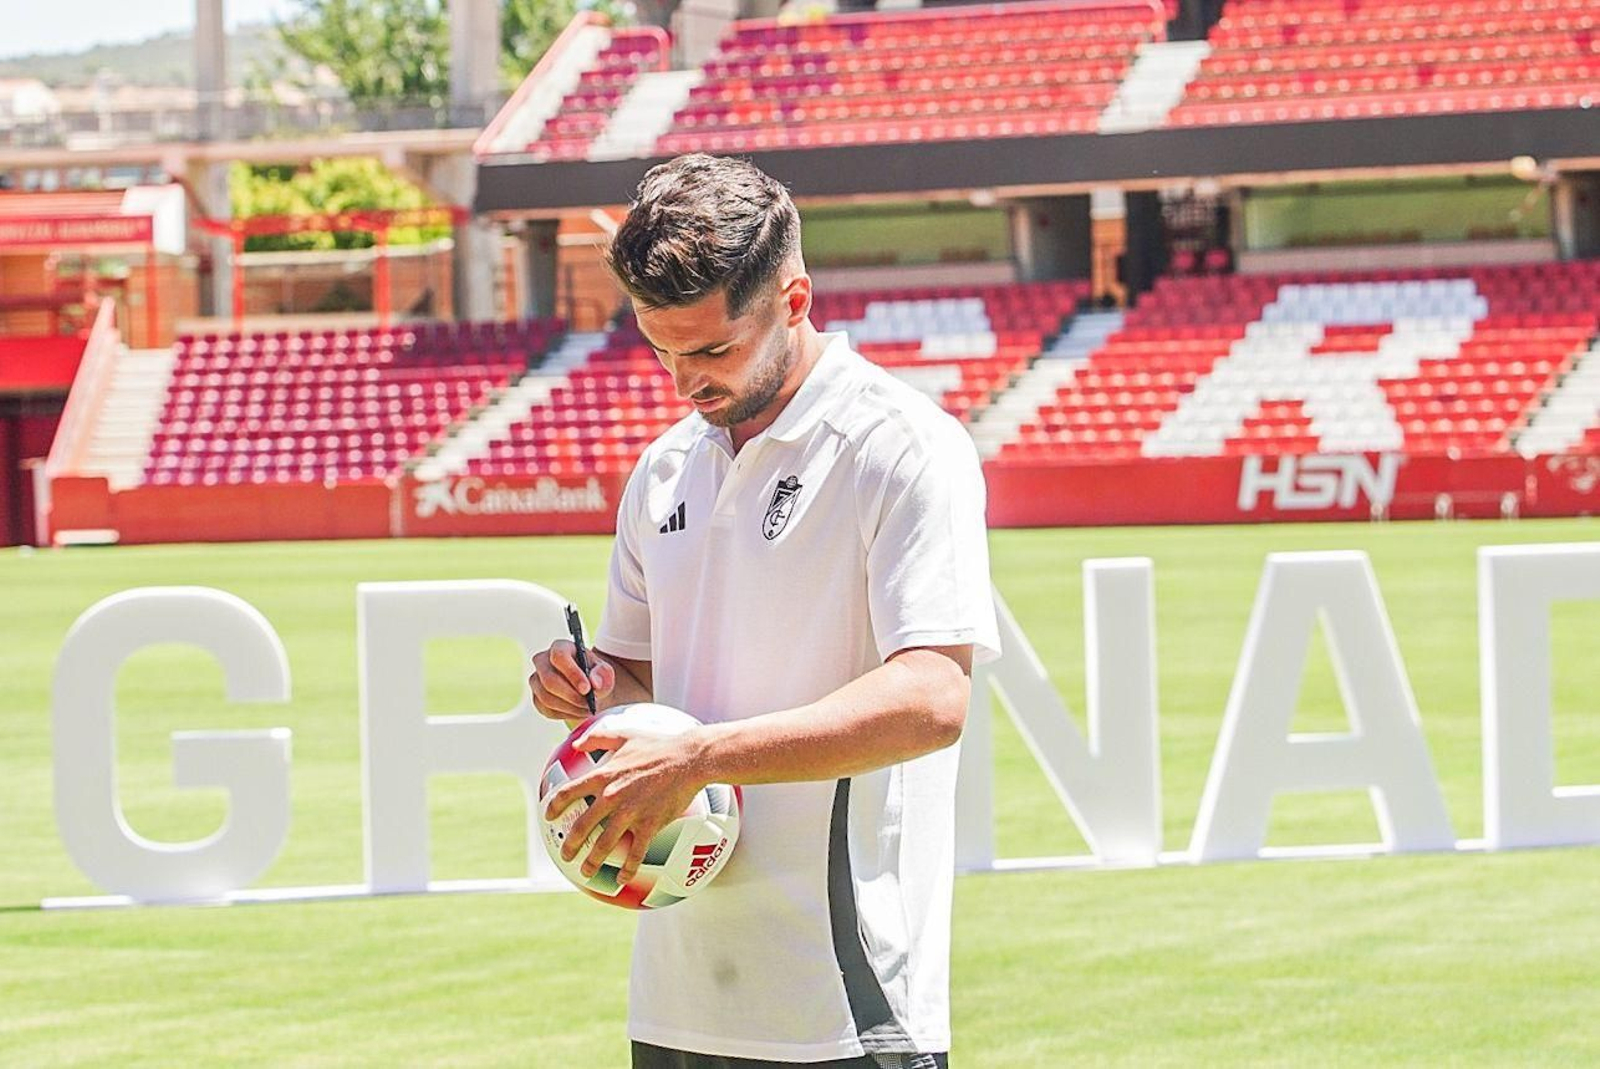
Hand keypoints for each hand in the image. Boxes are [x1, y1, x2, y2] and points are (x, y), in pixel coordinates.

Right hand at [529, 640, 616, 725]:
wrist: (589, 688)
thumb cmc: (595, 675)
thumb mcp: (605, 671)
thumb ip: (603, 673)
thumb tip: (594, 682)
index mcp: (560, 647)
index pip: (559, 657)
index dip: (572, 674)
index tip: (587, 689)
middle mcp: (542, 661)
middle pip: (549, 680)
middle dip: (571, 696)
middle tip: (589, 704)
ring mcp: (536, 680)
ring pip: (547, 698)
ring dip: (570, 707)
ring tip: (588, 709)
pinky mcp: (537, 698)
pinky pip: (547, 710)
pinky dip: (566, 714)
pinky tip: (579, 711)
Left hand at [543, 721, 709, 884]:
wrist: (688, 759)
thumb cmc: (658, 745)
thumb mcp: (624, 736)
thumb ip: (597, 738)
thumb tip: (577, 742)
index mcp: (604, 775)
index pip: (569, 792)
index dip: (555, 806)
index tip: (549, 815)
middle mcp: (611, 796)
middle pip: (581, 826)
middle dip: (570, 844)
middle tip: (565, 854)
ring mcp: (630, 813)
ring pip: (604, 844)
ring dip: (592, 862)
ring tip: (586, 872)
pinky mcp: (649, 824)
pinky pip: (635, 853)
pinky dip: (627, 869)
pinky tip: (622, 878)